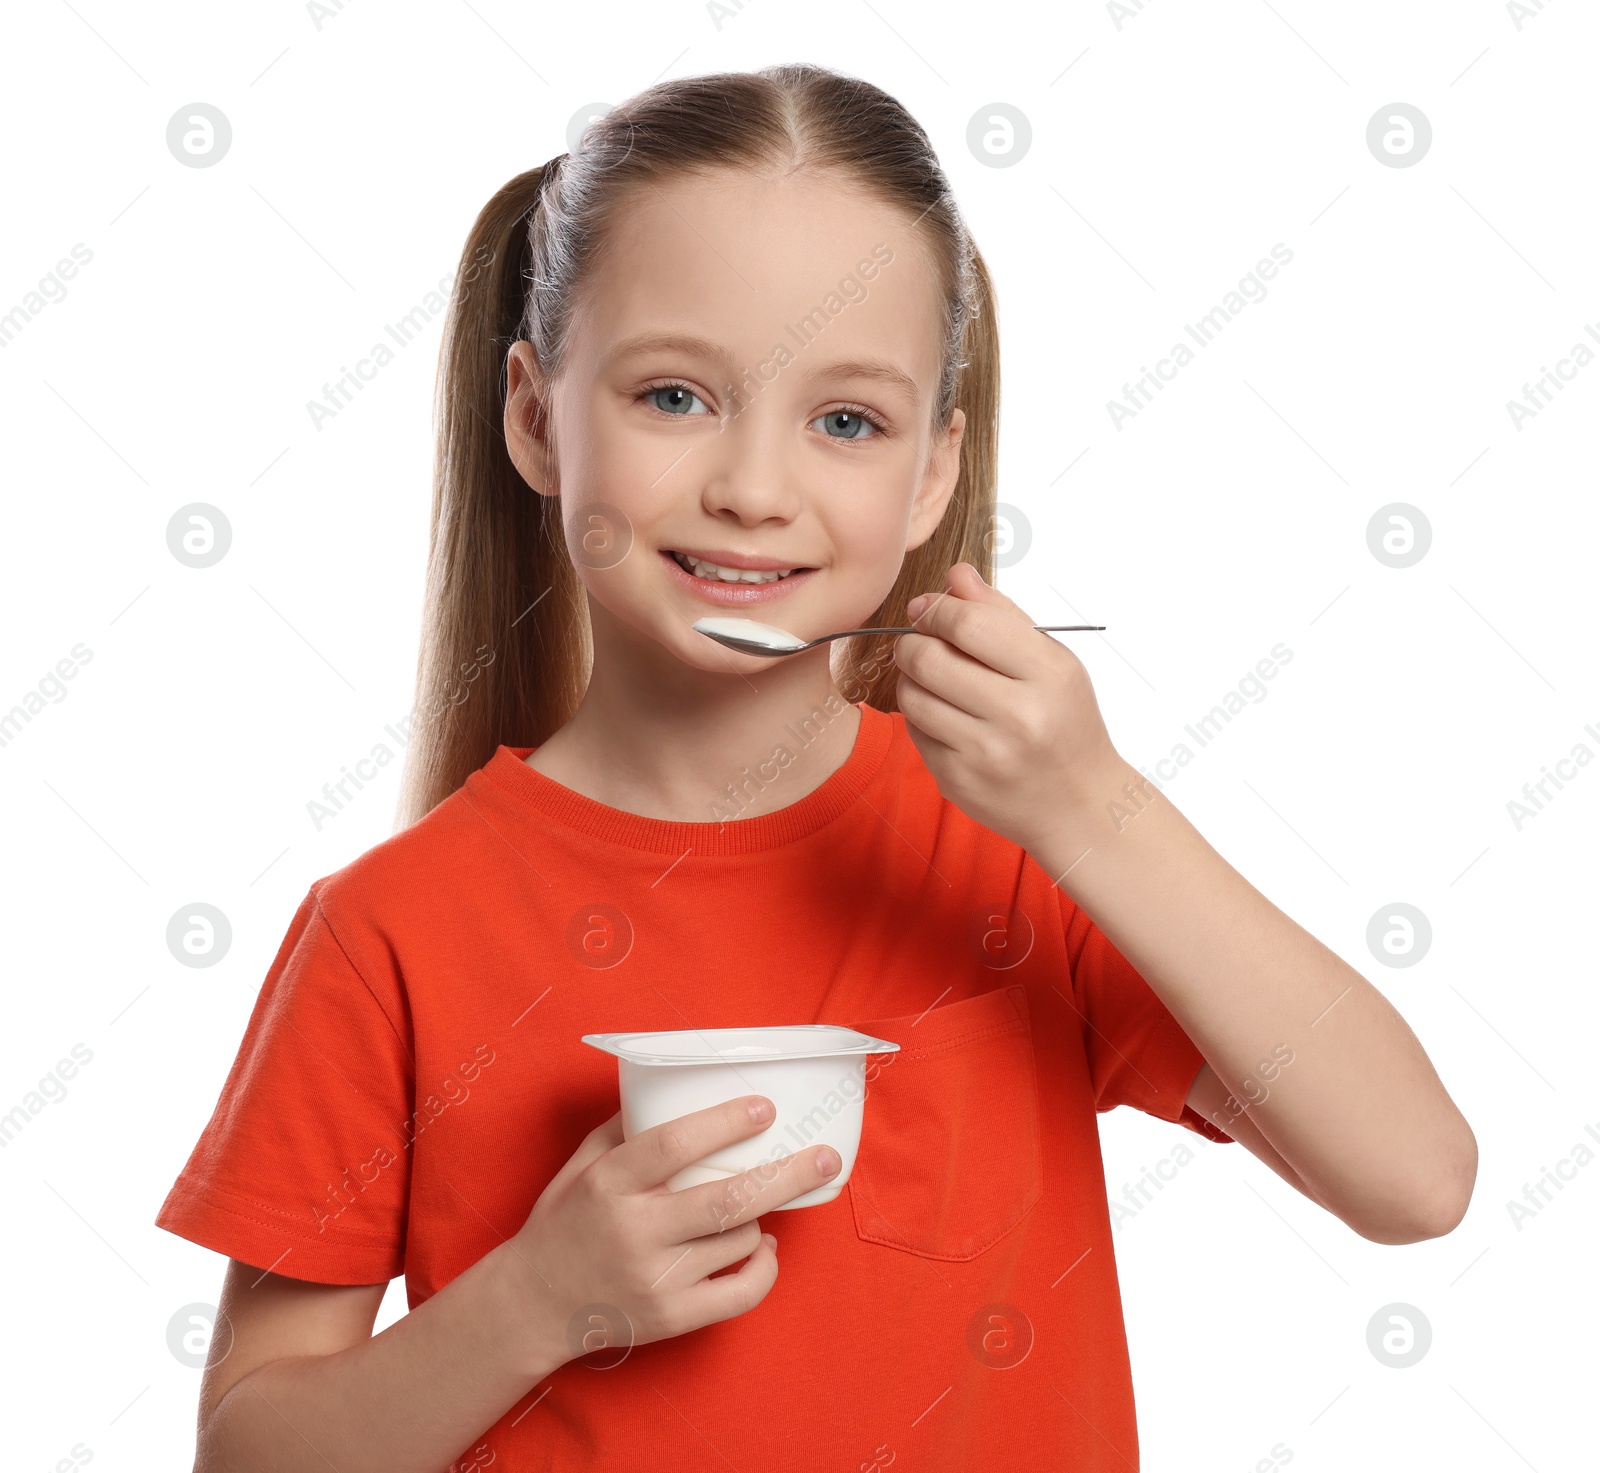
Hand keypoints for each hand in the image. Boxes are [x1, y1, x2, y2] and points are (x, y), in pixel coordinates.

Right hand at [509, 1097, 841, 1362]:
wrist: (530, 1304)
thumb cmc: (563, 1221)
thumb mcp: (581, 1163)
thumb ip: (626, 1126)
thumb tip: (677, 1085)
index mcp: (609, 1183)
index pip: (673, 1146)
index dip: (724, 1124)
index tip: (764, 1108)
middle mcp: (633, 1230)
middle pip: (726, 1198)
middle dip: (786, 1174)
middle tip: (825, 1156)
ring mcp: (654, 1279)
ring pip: (737, 1238)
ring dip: (761, 1215)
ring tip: (761, 1201)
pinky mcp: (670, 1318)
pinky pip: (740, 1293)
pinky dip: (764, 1268)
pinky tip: (765, 1247)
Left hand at [894, 562, 1123, 853]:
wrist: (1078, 804)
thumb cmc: (1065, 721)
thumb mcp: (1052, 661)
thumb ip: (1002, 615)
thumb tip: (956, 575)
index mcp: (1048, 674)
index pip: (968, 624)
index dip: (936, 610)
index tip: (928, 610)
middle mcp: (1018, 716)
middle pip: (929, 659)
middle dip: (912, 642)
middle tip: (918, 641)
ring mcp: (985, 753)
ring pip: (912, 696)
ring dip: (911, 679)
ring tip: (932, 678)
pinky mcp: (958, 781)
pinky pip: (915, 733)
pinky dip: (921, 717)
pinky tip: (945, 717)